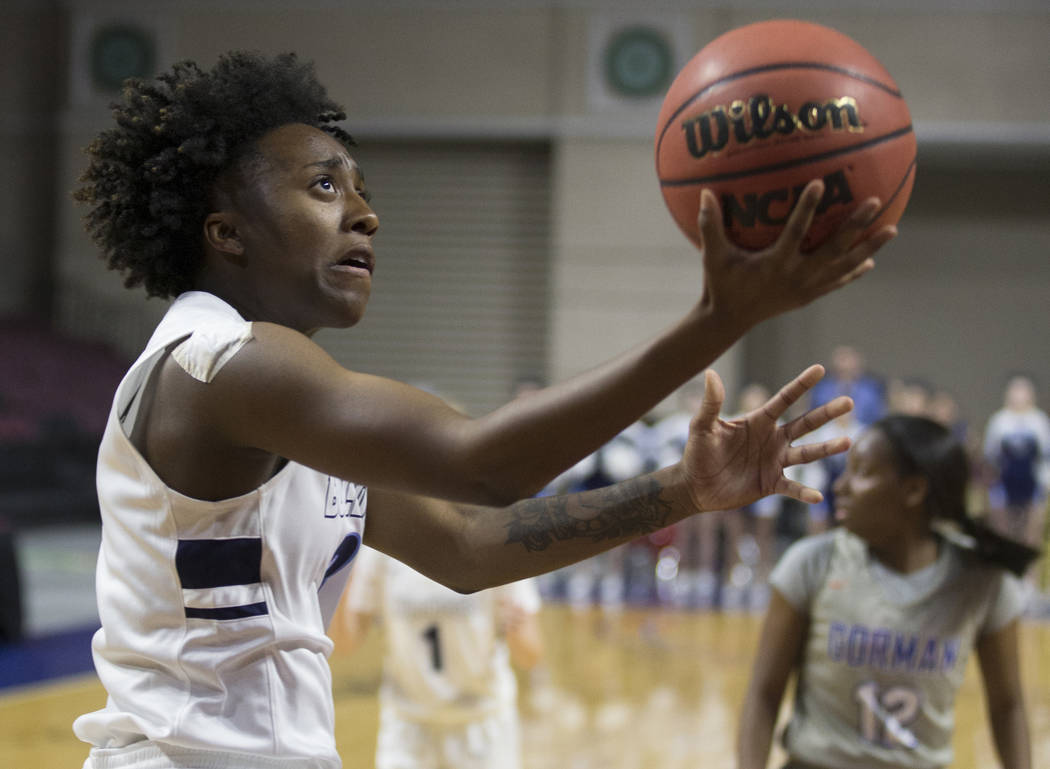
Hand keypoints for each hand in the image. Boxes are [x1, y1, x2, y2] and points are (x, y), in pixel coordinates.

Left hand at [678, 365, 852, 511]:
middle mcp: (772, 438)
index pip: (784, 399)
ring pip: (807, 453)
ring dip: (826, 449)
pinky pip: (792, 487)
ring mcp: (775, 461)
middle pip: (805, 423)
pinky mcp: (771, 483)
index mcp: (759, 421)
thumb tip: (710, 373)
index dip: (801, 384)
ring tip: (847, 442)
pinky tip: (818, 496)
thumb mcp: (702, 426)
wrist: (695, 485)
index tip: (819, 369)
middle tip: (849, 402)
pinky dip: (804, 492)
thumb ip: (711, 403)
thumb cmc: (698, 452)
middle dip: (826, 413)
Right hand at [698, 180, 896, 329]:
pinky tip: (871, 261)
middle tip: (874, 202)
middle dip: (856, 226)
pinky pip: (837, 282)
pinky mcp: (808, 297)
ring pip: (844, 266)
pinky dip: (854, 271)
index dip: (808, 208)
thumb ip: (709, 225)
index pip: (795, 232)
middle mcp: (796, 277)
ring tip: (892, 229)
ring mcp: (806, 289)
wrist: (728, 321)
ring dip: (869, 248)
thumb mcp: (711, 256)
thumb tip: (703, 192)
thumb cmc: (719, 284)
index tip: (821, 183)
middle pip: (834, 249)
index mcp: (775, 265)